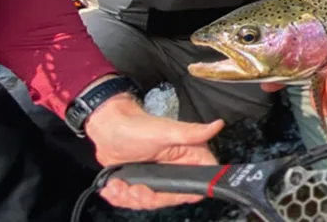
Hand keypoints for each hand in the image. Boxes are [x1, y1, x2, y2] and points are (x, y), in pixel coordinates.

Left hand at [85, 94, 223, 209]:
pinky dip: (121, 198)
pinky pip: (135, 201)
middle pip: (169, 198)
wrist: (109, 128)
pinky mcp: (142, 183)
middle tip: (133, 188)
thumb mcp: (166, 131)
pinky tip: (113, 188)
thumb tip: (218, 125)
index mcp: (188, 157)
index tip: (159, 191)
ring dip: (130, 198)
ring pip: (150, 202)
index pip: (197, 184)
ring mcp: (158, 178)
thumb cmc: (136, 126)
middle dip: (147, 198)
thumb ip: (192, 132)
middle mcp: (176, 169)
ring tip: (118, 185)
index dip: (180, 193)